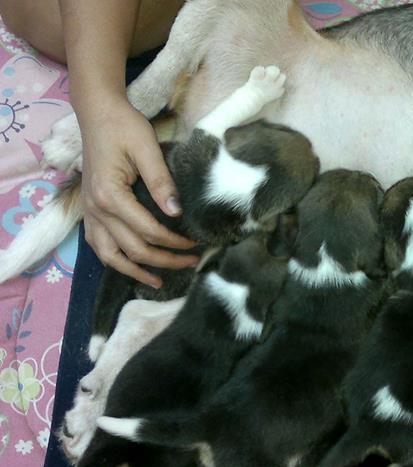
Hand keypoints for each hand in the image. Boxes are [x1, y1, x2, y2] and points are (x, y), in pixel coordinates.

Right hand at [78, 97, 196, 287]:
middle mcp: (95, 210)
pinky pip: (99, 246)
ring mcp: (89, 213)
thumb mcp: (147, 149)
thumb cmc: (124, 127)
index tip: (197, 244)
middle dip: (165, 260)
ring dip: (136, 270)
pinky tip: (132, 267)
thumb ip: (161, 182)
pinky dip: (115, 261)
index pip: (149, 231)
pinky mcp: (89, 211)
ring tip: (159, 281)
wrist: (97, 113)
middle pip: (133, 249)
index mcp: (110, 196)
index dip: (175, 242)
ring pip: (110, 256)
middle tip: (192, 262)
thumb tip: (177, 212)